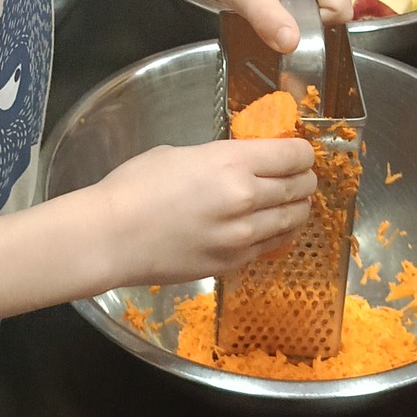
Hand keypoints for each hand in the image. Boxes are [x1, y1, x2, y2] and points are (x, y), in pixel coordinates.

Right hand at [98, 134, 316, 282]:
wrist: (112, 237)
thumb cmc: (135, 186)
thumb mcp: (182, 154)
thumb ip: (220, 159)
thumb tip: (241, 165)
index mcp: (232, 163)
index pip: (294, 156)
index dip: (303, 153)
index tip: (300, 154)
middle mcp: (246, 199)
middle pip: (301, 188)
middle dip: (303, 180)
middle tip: (297, 177)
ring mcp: (242, 236)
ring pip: (293, 220)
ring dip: (296, 208)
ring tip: (288, 203)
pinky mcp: (234, 263)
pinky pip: (271, 246)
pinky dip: (276, 233)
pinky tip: (267, 227)